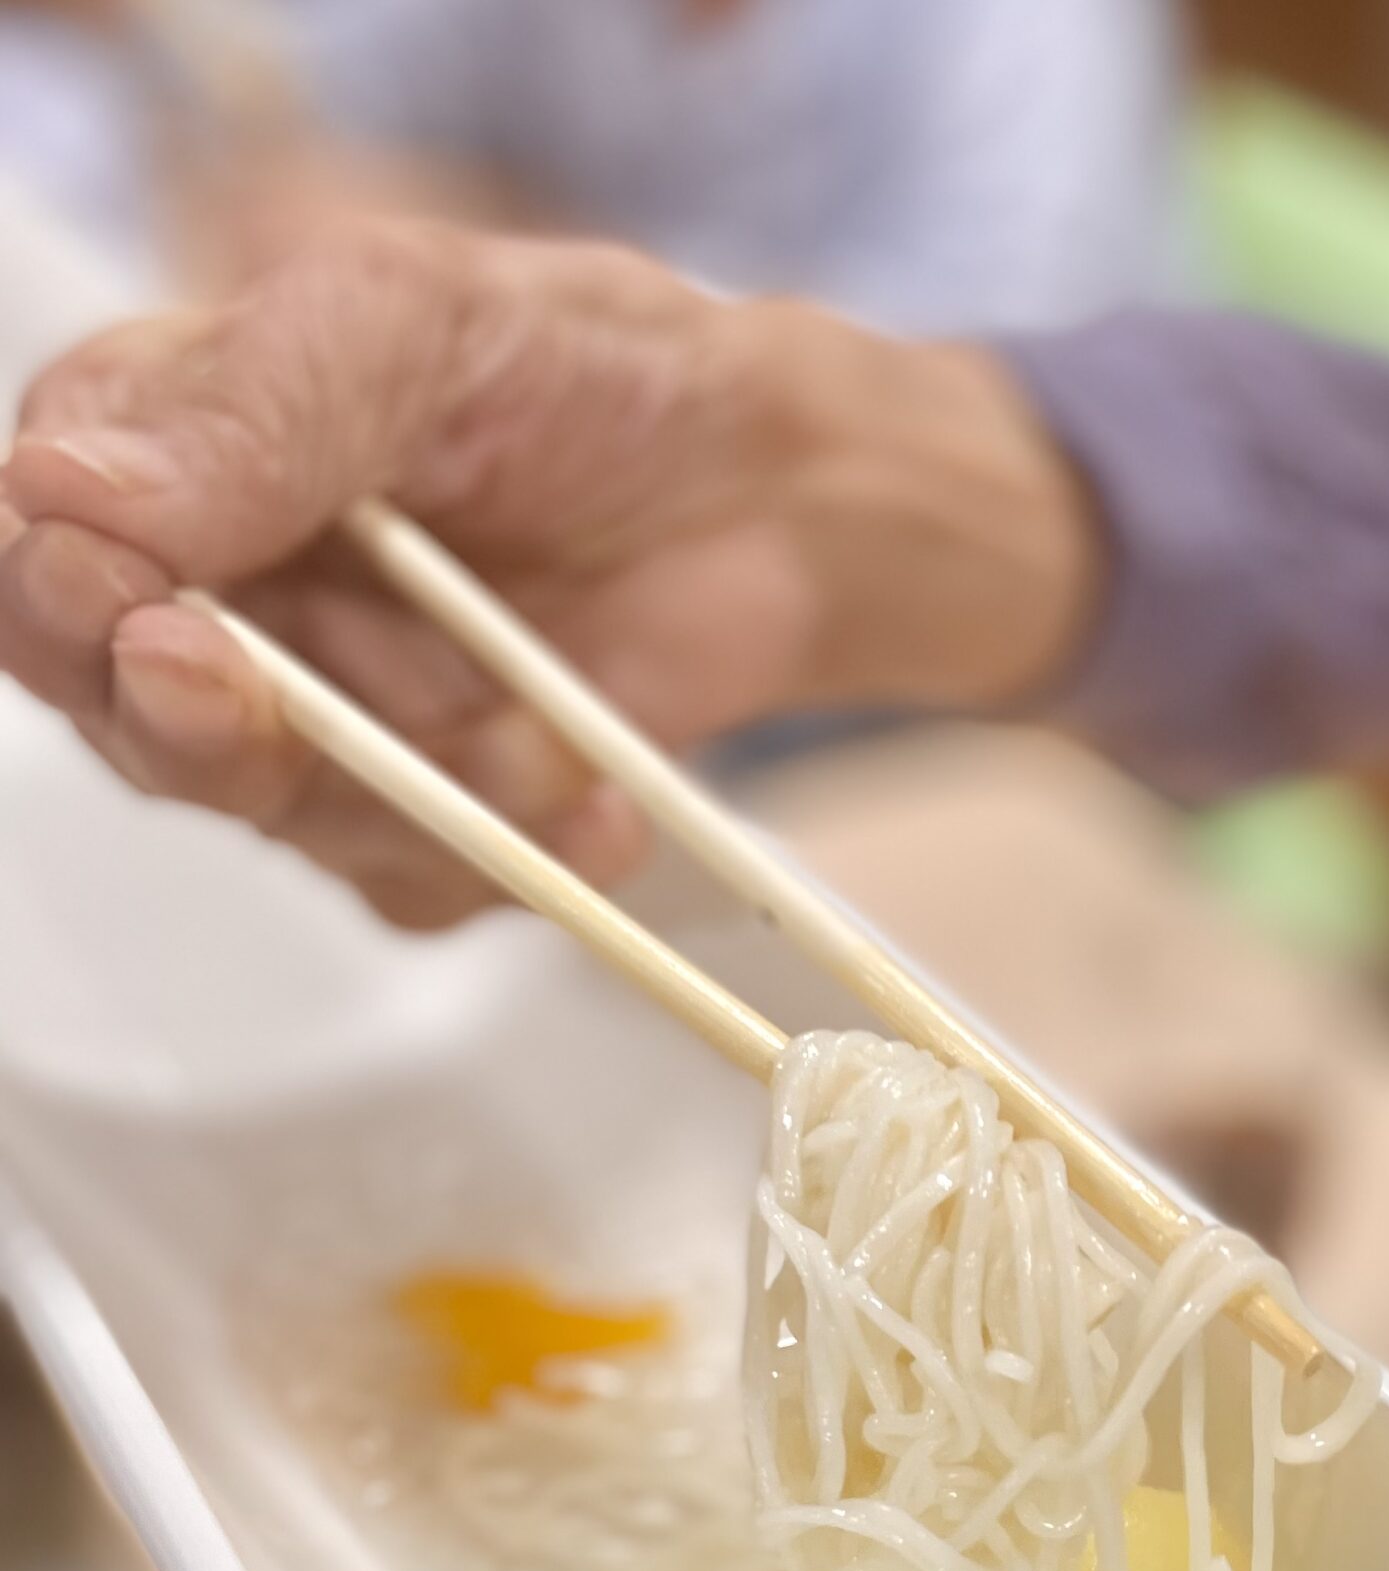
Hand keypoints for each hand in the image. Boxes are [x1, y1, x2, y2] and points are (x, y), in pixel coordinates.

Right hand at [0, 223, 1097, 923]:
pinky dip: (518, 851)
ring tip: (542, 730)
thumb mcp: (418, 325)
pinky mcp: (432, 821)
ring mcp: (330, 726)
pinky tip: (594, 800)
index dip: (64, 600)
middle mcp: (228, 603)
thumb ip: (254, 404)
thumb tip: (69, 494)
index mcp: (171, 456)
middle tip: (260, 700)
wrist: (776, 498)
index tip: (138, 612)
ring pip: (286, 821)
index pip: (45, 552)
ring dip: (419, 788)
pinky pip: (422, 886)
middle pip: (134, 716)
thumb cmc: (595, 376)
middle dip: (207, 727)